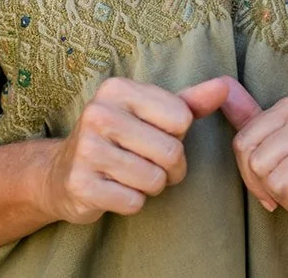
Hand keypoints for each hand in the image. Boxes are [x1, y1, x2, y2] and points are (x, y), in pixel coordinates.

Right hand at [39, 75, 244, 223]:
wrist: (62, 171)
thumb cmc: (119, 138)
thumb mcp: (151, 113)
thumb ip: (190, 101)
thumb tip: (225, 86)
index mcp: (117, 89)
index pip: (181, 118)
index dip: (178, 136)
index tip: (157, 137)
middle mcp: (98, 113)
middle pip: (171, 152)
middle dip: (170, 168)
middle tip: (149, 164)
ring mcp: (86, 149)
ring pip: (154, 180)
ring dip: (150, 186)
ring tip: (131, 175)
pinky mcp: (81, 184)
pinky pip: (133, 202)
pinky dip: (131, 202)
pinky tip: (114, 189)